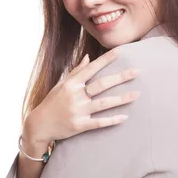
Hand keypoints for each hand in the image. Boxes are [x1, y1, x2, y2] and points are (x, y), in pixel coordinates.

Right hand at [23, 47, 140, 144]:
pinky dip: (112, 120)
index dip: (106, 60)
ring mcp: (78, 111)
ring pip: (103, 104)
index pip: (92, 68)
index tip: (120, 51)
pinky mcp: (79, 125)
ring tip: (136, 94)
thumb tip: (88, 57)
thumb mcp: (61, 85)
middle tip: (137, 72)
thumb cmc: (52, 102)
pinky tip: (124, 117)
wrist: (40, 125)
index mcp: (71, 84)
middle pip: (101, 85)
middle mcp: (75, 96)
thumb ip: (76, 72)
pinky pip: (99, 122)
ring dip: (121, 99)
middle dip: (120, 77)